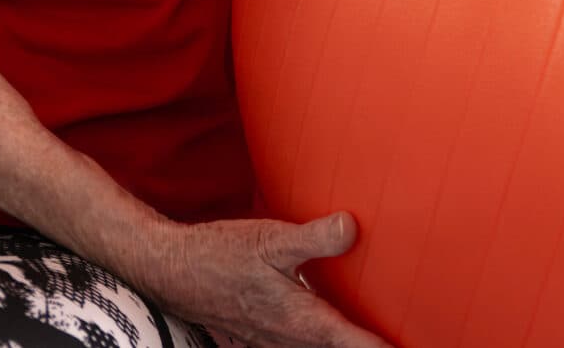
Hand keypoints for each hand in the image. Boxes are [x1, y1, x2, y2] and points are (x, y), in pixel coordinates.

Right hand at [140, 213, 390, 347]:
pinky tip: (317, 335)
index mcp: (298, 319)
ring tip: (365, 340)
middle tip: (393, 342)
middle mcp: (286, 337)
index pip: (350, 343)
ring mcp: (269, 340)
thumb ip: (314, 238)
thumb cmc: (219, 254)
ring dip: (337, 347)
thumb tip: (351, 227)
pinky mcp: (256, 336)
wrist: (170, 269)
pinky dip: (313, 344)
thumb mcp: (270, 239)